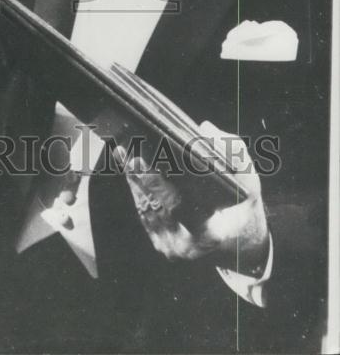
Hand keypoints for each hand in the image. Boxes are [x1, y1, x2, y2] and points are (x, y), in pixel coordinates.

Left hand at [120, 121, 269, 271]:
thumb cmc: (244, 209)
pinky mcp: (159, 243)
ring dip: (133, 178)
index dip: (155, 182)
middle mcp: (185, 246)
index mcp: (208, 235)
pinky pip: (143, 212)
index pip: (176, 206)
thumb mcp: (249, 183)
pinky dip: (136, 188)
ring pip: (144, 207)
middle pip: (153, 204)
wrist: (241, 245)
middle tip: (129, 150)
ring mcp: (169, 247)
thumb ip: (234, 153)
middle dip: (139, 175)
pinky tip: (128, 165)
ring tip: (125, 151)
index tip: (141, 158)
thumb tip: (205, 128)